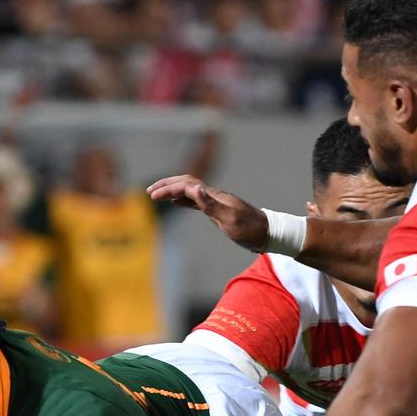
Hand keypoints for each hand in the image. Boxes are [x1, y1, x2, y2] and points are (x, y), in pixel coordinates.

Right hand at [145, 175, 268, 251]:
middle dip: (167, 184)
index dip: (168, 188)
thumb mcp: (229, 219)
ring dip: (172, 190)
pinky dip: (182, 199)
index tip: (152, 196)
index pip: (186, 186)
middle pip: (186, 183)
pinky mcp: (217, 209)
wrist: (267, 233)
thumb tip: (194, 188)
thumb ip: (210, 204)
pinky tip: (176, 203)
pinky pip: (195, 199)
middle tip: (149, 192)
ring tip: (157, 194)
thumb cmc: (249, 229)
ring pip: (189, 189)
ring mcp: (216, 201)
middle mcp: (214, 195)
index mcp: (214, 196)